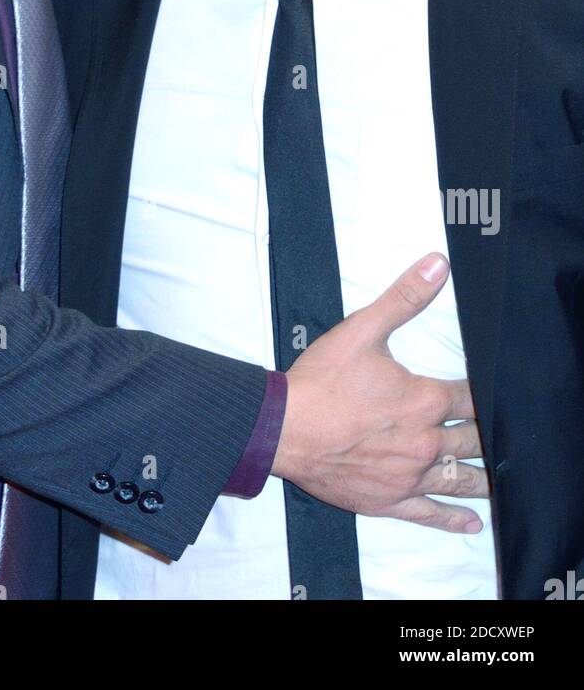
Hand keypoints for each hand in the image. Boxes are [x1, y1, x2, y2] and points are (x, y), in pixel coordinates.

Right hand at [272, 252, 488, 532]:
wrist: (284, 428)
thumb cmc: (322, 381)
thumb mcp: (362, 329)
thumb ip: (404, 297)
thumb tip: (437, 265)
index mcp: (424, 401)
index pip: (471, 399)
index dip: (485, 396)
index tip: (498, 396)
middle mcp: (425, 443)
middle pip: (472, 442)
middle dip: (486, 437)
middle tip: (502, 437)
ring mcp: (408, 476)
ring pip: (459, 479)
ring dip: (481, 478)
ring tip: (500, 480)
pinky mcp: (389, 501)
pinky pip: (429, 514)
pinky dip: (453, 519)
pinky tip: (470, 522)